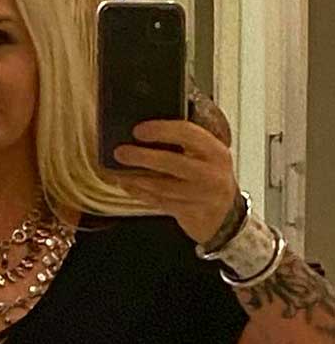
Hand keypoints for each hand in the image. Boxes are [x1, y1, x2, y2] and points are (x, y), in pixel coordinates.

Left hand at [111, 120, 238, 243]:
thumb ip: (184, 141)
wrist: (224, 214)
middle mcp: (211, 173)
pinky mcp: (189, 213)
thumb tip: (145, 129)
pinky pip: (159, 202)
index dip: (160, 130)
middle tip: (120, 152)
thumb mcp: (206, 154)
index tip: (138, 130)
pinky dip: (140, 193)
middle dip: (142, 156)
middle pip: (172, 162)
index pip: (188, 133)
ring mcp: (201, 196)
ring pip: (162, 186)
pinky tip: (128, 185)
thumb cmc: (208, 176)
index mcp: (215, 151)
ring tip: (119, 171)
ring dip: (136, 178)